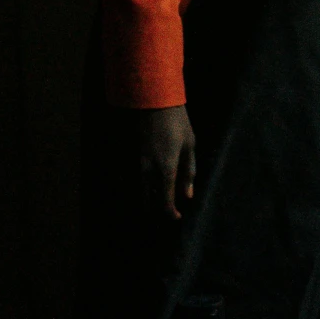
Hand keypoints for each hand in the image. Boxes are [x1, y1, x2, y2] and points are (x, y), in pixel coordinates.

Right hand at [134, 104, 196, 219]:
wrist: (153, 101)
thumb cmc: (176, 122)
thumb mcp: (189, 145)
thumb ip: (189, 173)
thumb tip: (187, 197)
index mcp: (166, 170)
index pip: (165, 203)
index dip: (171, 214)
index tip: (177, 217)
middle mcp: (148, 171)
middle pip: (147, 203)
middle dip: (156, 212)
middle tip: (167, 211)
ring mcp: (136, 164)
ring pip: (138, 193)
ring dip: (147, 201)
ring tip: (159, 200)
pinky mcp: (130, 157)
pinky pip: (134, 181)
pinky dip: (141, 188)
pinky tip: (150, 186)